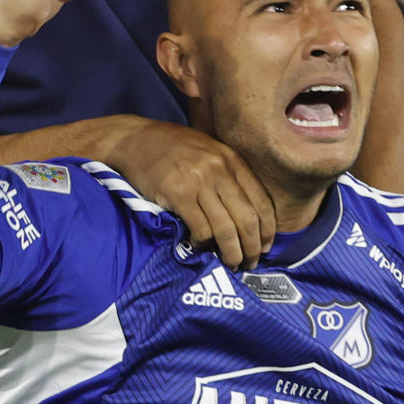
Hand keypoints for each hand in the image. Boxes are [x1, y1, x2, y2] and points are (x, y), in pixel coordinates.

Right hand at [102, 121, 276, 268]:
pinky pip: (200, 229)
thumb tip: (246, 213)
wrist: (135, 139)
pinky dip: (203, 244)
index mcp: (232, 160)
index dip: (268, 229)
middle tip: (250, 262)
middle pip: (247, 219)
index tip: (266, 246)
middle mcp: (220, 170)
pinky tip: (199, 246)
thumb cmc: (172, 147)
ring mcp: (199, 182)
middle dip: (252, 246)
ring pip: (226, 229)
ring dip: (231, 252)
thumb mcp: (209, 151)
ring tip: (231, 263)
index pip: (261, 200)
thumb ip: (228, 175)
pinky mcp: (178, 195)